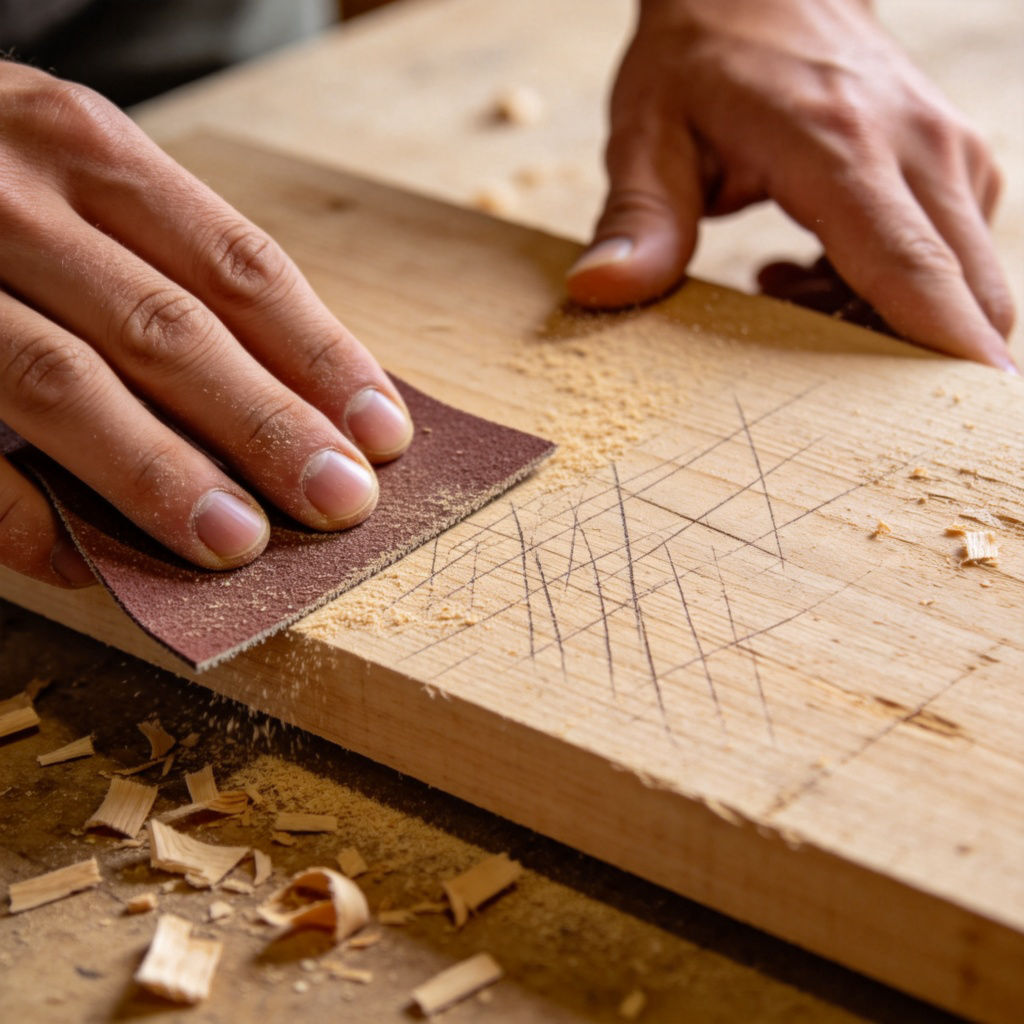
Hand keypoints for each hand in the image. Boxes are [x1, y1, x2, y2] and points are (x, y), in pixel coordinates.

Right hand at [0, 63, 412, 587]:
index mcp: (87, 150)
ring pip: (62, 383)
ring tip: (237, 543)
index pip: (238, 265)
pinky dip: (19, 511)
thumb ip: (171, 270)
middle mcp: (10, 198)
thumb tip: (300, 399)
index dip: (319, 357)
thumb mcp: (82, 182)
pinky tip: (86, 559)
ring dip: (159, 475)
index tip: (383, 433)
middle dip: (264, 426)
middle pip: (167, 330)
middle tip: (339, 502)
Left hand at [566, 0, 1015, 369]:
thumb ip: (636, 217)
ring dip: (892, 324)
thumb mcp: (647, 131)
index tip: (958, 418)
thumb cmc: (702, 55)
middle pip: (969, 290)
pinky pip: (953, 259)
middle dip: (920, 361)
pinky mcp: (952, 164)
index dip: (942, 351)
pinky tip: (814, 271)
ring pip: (966, 282)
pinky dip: (895, 293)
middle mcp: (916, 148)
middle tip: (825, 374)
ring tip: (787, 289)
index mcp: (840, 148)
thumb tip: (598, 289)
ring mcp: (947, 153)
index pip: (912, 267)